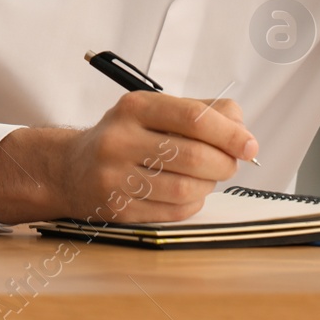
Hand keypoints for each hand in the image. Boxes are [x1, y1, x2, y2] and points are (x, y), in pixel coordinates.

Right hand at [0, 93, 258, 225]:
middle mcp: (121, 140)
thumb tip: (240, 127)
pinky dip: (191, 204)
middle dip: (223, 163)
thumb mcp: (155, 111)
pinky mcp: (116, 208)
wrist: (70, 169)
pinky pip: (171, 211)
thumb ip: (201, 112)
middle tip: (231, 164)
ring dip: (208, 186)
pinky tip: (188, 193)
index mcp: (135, 108)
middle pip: (192, 156)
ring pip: (184, 188)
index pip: (192, 117)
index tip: (249, 144)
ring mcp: (115, 177)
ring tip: (208, 178)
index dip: (228, 133)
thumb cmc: (124, 137)